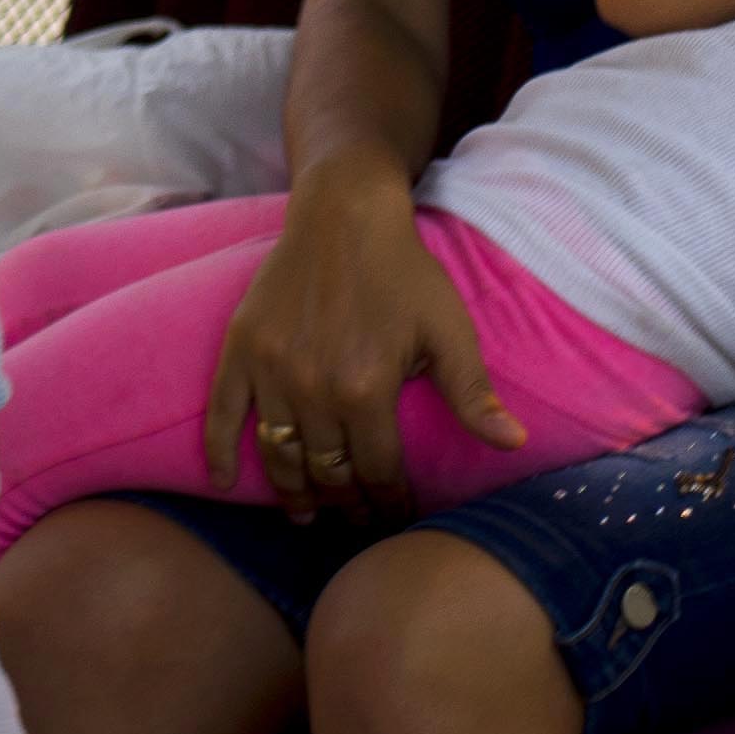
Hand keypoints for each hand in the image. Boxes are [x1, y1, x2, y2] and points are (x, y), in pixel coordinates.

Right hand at [202, 157, 515, 523]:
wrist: (345, 214)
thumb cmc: (405, 272)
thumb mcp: (449, 331)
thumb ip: (474, 394)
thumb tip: (514, 444)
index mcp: (366, 390)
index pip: (378, 473)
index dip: (389, 504)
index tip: (396, 517)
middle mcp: (314, 389)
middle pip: (328, 474)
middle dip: (346, 506)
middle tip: (356, 520)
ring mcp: (271, 370)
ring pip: (280, 455)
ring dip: (294, 493)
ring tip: (307, 515)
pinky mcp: (241, 349)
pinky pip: (223, 413)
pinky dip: (221, 452)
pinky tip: (226, 481)